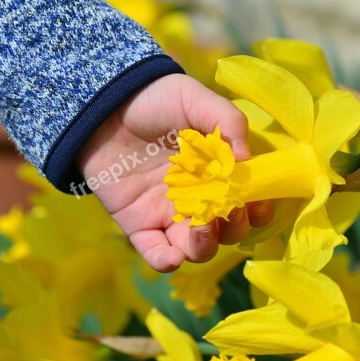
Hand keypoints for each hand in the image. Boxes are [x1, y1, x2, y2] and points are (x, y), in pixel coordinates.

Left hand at [76, 74, 273, 272]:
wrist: (102, 105)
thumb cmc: (152, 99)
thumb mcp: (193, 99)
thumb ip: (226, 121)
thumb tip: (246, 161)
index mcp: (217, 172)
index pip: (247, 201)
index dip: (257, 208)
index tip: (256, 201)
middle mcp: (197, 198)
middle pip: (226, 230)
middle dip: (234, 227)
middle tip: (228, 210)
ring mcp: (168, 213)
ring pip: (196, 248)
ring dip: (205, 246)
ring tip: (202, 227)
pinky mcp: (139, 224)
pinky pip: (156, 253)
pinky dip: (166, 261)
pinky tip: (171, 255)